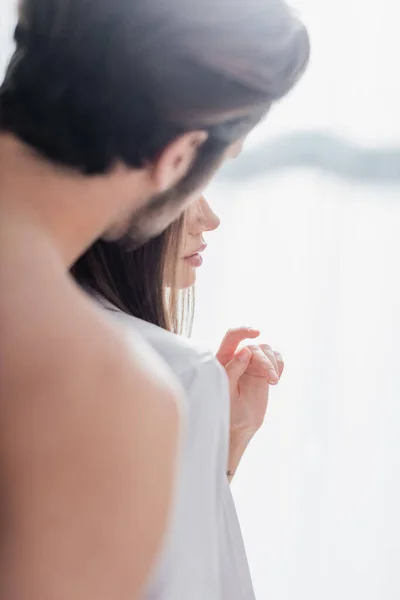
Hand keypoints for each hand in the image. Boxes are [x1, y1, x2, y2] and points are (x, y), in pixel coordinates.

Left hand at [216, 327, 283, 479]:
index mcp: (223, 359)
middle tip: (272, 380)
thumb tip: (245, 351)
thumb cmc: (225, 408)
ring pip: (267, 350)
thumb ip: (232, 370)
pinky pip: (276, 358)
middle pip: (255, 348)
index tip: (256, 333)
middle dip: (265, 362)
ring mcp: (252, 363)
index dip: (243, 331)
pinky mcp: (264, 370)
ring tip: (273, 381)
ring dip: (273, 364)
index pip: (232, 337)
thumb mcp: (225, 390)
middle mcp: (238, 358)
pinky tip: (275, 379)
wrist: (238, 424)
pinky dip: (279, 365)